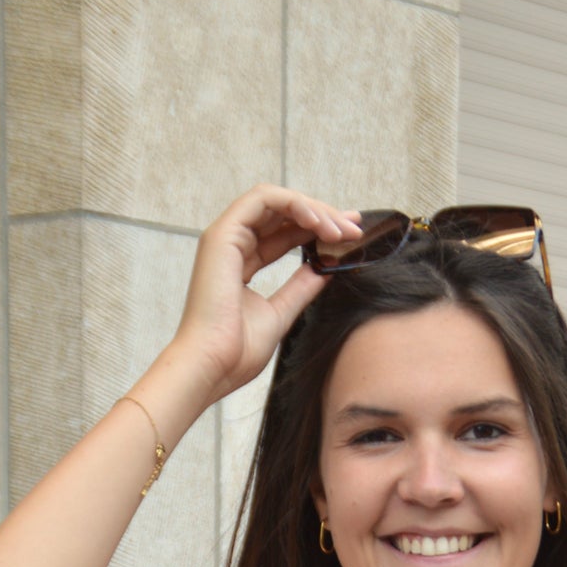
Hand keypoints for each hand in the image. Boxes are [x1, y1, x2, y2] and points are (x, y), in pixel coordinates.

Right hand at [172, 184, 361, 401]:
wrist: (212, 366)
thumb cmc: (236, 352)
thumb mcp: (281, 313)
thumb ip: (301, 287)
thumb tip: (325, 269)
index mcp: (242, 263)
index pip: (284, 235)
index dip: (318, 230)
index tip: (350, 236)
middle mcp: (233, 245)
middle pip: (283, 215)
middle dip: (323, 216)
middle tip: (354, 228)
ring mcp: (226, 236)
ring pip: (276, 202)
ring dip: (312, 210)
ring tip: (340, 229)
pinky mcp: (223, 233)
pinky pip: (263, 200)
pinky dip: (293, 205)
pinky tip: (317, 222)